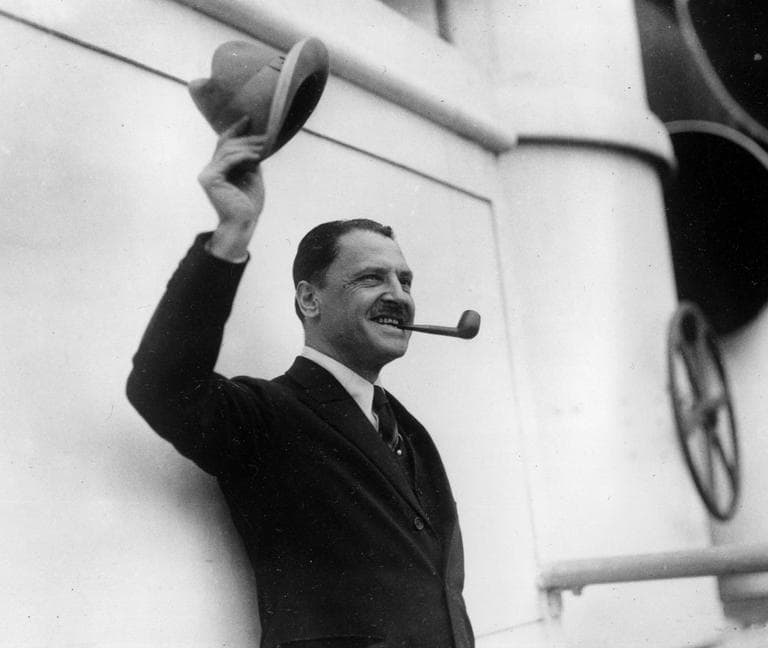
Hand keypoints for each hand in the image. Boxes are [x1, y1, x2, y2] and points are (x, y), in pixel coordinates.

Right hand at [198, 117, 265, 259]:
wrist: (243, 223)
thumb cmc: (248, 205)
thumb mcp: (252, 177)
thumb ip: (250, 161)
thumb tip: (256, 145)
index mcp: (217, 169)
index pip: (224, 144)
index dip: (235, 129)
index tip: (249, 118)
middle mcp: (209, 170)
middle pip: (227, 144)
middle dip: (247, 138)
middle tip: (265, 135)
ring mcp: (207, 174)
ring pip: (228, 150)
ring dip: (248, 146)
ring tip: (265, 145)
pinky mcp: (210, 179)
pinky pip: (228, 160)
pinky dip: (244, 156)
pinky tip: (257, 156)